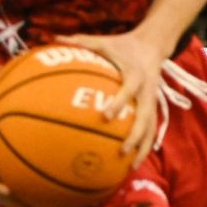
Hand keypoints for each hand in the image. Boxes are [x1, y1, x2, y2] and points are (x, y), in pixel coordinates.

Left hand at [62, 27, 165, 165]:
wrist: (151, 46)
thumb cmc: (121, 45)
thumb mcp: (103, 41)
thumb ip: (81, 42)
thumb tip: (53, 39)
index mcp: (135, 74)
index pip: (129, 90)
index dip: (119, 102)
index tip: (105, 115)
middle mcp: (146, 91)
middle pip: (146, 117)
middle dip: (135, 135)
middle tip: (121, 151)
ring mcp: (152, 102)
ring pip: (151, 128)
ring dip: (142, 148)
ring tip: (130, 167)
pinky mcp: (153, 108)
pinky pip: (151, 130)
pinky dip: (143, 146)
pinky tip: (132, 163)